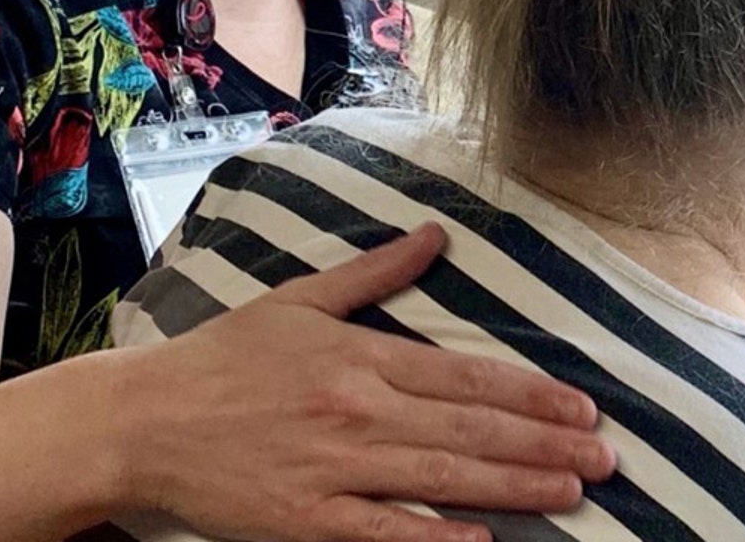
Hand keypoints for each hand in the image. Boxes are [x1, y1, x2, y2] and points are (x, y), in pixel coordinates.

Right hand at [112, 223, 614, 541]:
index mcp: (364, 357)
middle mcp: (359, 410)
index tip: (583, 408)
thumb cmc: (223, 359)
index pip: (470, 376)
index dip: (534, 395)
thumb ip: (376, 273)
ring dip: (512, 486)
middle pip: (470, 427)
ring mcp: (333, 467)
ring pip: (441, 477)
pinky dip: (433, 536)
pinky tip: (481, 541)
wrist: (140, 420)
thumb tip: (435, 232)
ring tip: (569, 492)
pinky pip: (381, 531)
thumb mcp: (300, 300)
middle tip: (605, 459)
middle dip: (545, 444)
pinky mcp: (304, 518)